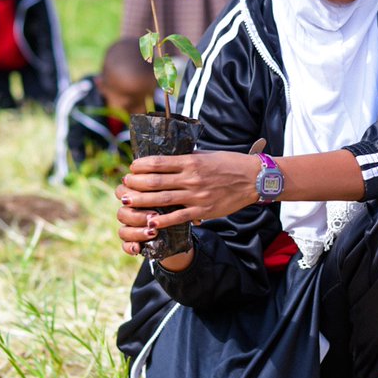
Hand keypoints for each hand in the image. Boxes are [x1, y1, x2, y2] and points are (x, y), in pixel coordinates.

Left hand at [115, 151, 260, 232]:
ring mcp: (197, 196)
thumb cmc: (229, 164)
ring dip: (141, 201)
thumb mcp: (207, 155)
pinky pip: (178, 217)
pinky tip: (150, 222)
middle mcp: (191, 178)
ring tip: (127, 202)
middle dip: (135, 184)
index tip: (132, 168)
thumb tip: (166, 159)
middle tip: (124, 185)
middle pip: (155, 181)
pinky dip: (163, 220)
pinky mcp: (203, 210)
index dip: (140, 166)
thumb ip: (187, 158)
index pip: (158, 162)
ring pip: (162, 199)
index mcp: (191, 161)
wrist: (254, 179)